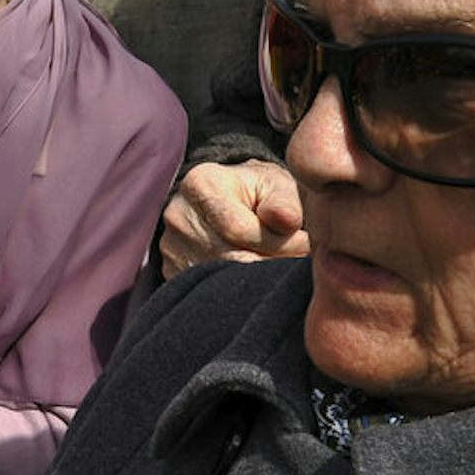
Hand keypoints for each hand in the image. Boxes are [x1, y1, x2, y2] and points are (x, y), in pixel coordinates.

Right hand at [158, 159, 308, 279]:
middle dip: (269, 262)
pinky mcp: (171, 270)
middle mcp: (177, 216)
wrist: (227, 199)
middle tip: (293, 260)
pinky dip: (235, 288)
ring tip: (274, 263)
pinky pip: (207, 289)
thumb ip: (285, 202)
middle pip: (228, 257)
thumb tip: (287, 223)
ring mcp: (170, 247)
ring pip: (219, 278)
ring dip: (254, 278)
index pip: (239, 230)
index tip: (304, 243)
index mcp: (201, 185)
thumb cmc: (258, 191)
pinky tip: (251, 273)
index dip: (278, 243)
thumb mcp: (277, 184)